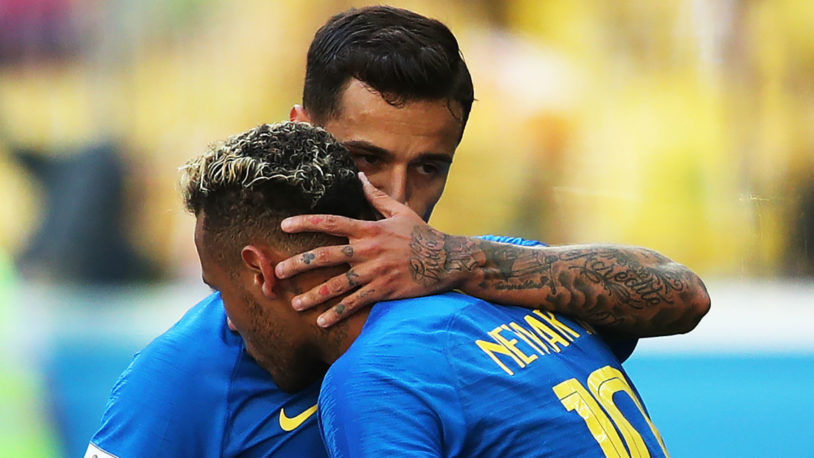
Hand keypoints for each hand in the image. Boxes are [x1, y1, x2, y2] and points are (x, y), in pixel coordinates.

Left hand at [275, 172, 468, 326]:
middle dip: (299, 264)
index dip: (306, 223)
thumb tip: (358, 176)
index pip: (331, 223)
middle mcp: (368, 250)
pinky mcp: (384, 290)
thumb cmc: (422, 234)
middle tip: (277, 272)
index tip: (283, 226)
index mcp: (369, 229)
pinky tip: (322, 322)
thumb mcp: (400, 211)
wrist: (447, 259)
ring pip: (338, 284)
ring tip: (295, 304)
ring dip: (314, 295)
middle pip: (327, 256)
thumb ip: (376, 196)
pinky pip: (357, 303)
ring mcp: (376, 272)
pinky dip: (339, 313)